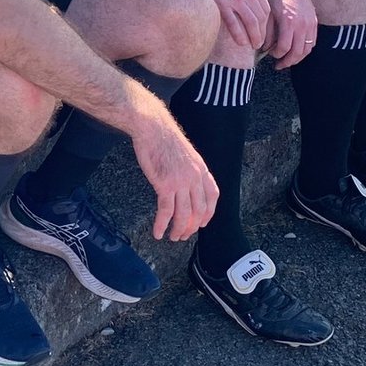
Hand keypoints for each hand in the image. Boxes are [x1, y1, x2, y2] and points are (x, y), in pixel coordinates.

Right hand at [128, 96, 218, 241]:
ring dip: (179, 229)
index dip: (209, 213)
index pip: (213, 196)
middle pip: (199, 210)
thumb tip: (186, 183)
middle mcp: (195, 177)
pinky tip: (157, 232)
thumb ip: (190, 169)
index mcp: (202, 169)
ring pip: (184, 214)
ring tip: (172, 237)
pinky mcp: (165, 184)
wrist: (152, 127)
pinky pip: (166, 211)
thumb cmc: (164, 138)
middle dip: (192, 227)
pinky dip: (162, 225)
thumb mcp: (186, 154)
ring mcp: (181, 182)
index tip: (202, 223)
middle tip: (183, 235)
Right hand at [195, 0, 270, 55]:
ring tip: (252, 45)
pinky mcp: (222, 3)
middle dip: (261, 33)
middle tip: (258, 44)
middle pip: (260, 17)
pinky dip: (240, 35)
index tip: (263, 34)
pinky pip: (234, 23)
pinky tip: (242, 43)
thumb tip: (260, 12)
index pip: (266, 10)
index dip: (266, 25)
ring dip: (254, 36)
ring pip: (251, 22)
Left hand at [267, 0, 317, 69]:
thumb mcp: (269, 13)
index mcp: (289, 22)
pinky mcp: (314, 23)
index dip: (277, 55)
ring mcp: (310, 24)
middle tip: (279, 65)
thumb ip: (267, 32)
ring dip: (297, 58)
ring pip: (307, 49)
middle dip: (287, 62)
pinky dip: (305, 50)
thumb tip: (265, 48)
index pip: (284, 47)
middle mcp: (302, 25)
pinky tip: (297, 51)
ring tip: (288, 60)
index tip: (271, 55)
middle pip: (297, 52)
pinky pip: (313, 42)